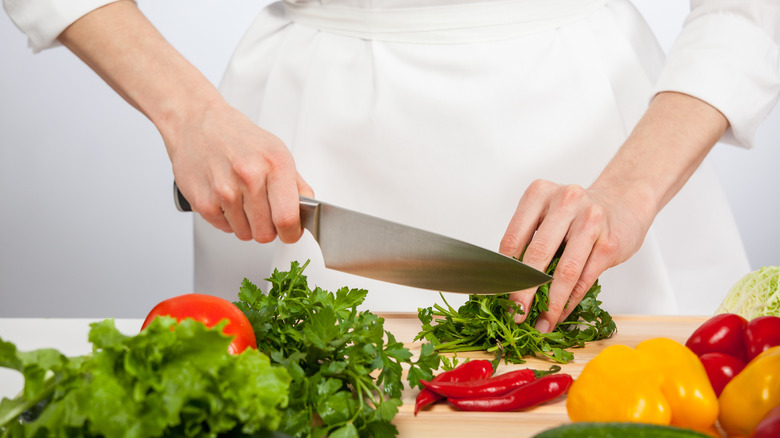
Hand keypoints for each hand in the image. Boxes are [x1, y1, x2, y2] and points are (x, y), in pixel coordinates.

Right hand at [165, 100, 312, 242]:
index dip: (291, 233)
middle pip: (266, 233)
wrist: (197, 123)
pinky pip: (224, 228)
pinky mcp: (203, 201)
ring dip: (246, 224)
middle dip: (267, 228)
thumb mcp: (277, 151)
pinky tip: (226, 199)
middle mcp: (249, 176)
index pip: (287, 218)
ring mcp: (224, 190)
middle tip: (263, 212)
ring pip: (245, 234)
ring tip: (241, 199)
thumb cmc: (238, 137)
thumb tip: (308, 209)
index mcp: (274, 164)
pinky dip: (227, 220)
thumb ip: (296, 184)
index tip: (290, 232)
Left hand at [499, 180, 651, 332]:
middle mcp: (565, 202)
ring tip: (542, 322)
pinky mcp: (609, 243)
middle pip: (537, 255)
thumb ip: (527, 241)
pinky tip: (561, 313)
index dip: (504, 272)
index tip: (499, 296)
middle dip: (524, 292)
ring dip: (551, 303)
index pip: (513, 239)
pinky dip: (571, 300)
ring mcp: (590, 221)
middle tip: (516, 315)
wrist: (622, 203)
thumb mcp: (546, 215)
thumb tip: (506, 285)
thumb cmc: (576, 214)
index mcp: (539, 194)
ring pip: (565, 271)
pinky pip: (585, 279)